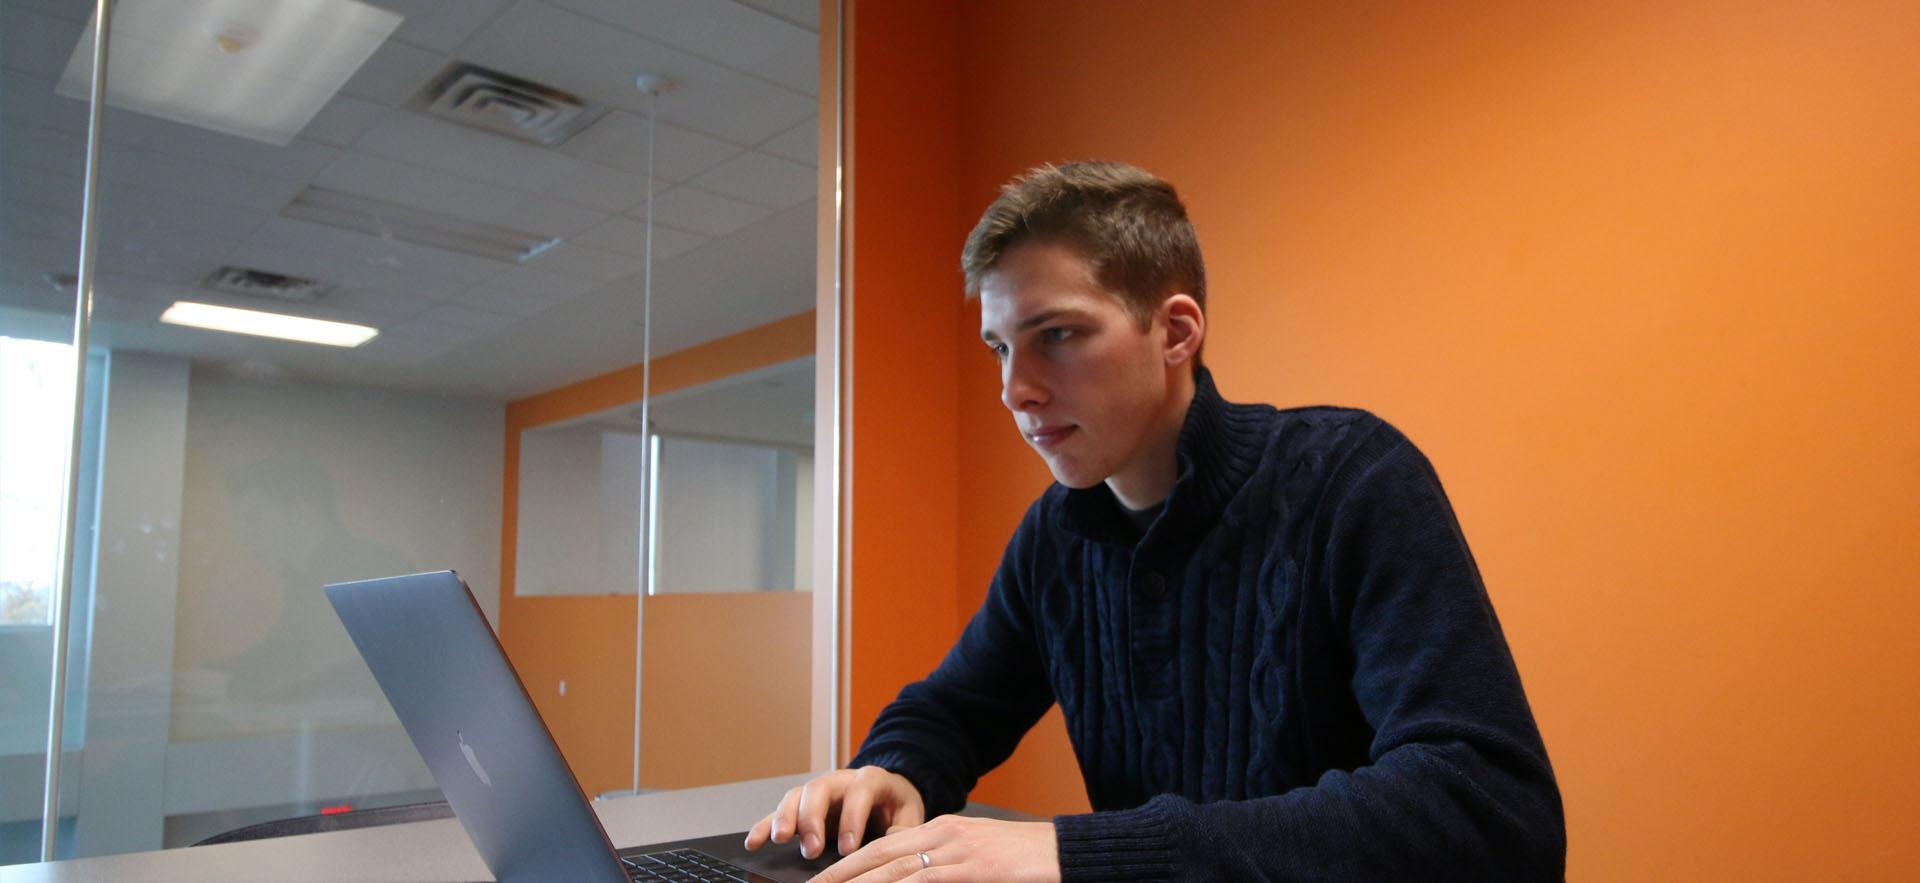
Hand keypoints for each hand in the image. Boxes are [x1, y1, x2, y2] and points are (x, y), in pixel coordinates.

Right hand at [744, 767, 925, 859]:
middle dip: (812, 819)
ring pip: (796, 796)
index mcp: (871, 780)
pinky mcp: (803, 806)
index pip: (859, 792)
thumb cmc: (897, 807)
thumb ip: (903, 829)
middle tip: (810, 849)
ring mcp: (819, 791)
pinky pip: (779, 811)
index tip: (847, 848)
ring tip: (780, 840)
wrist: (889, 794)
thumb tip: (895, 845)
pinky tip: (754, 841)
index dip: (852, 818)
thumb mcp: (910, 815)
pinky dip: (765, 825)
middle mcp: (840, 780)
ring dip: (785, 818)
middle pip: (820, 789)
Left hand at [808, 815, 1059, 882]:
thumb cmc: (1025, 860)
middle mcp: (944, 835)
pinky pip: (926, 882)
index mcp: (942, 830)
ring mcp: (958, 851)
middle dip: (840, 876)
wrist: (1068, 852)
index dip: (848, 865)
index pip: (882, 848)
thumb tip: (907, 871)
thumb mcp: (976, 856)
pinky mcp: (974, 869)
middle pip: (878, 858)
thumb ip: (940, 862)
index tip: (822, 881)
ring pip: (895, 871)